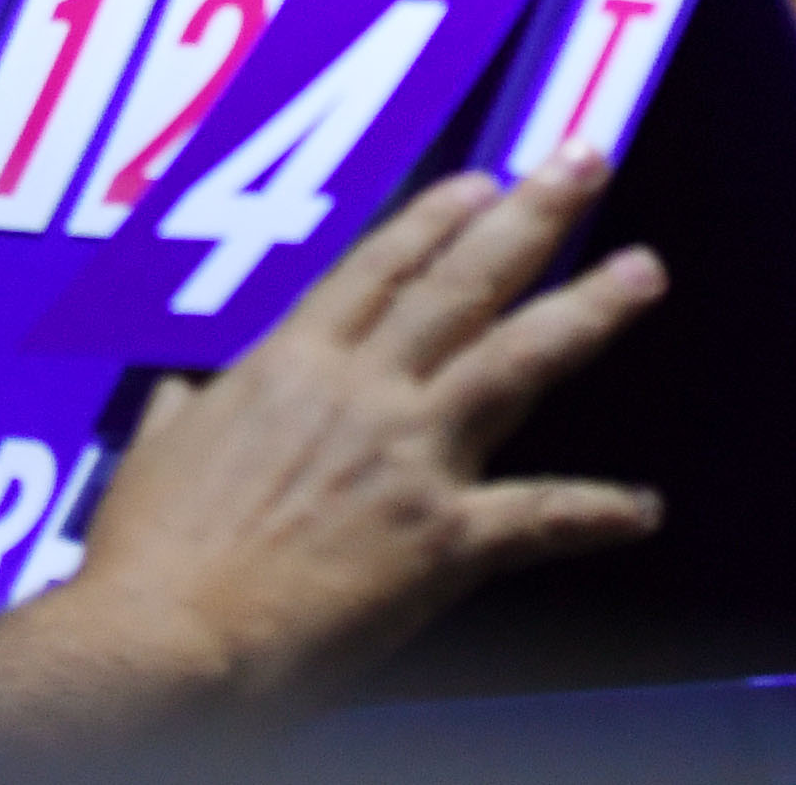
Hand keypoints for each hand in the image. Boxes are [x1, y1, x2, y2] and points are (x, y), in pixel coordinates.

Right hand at [55, 157, 666, 715]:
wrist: (172, 633)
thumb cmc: (150, 548)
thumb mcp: (156, 453)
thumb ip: (183, 413)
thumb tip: (182, 396)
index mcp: (292, 363)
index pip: (380, 267)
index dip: (438, 219)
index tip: (486, 180)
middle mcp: (363, 391)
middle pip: (461, 286)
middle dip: (531, 219)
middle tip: (584, 162)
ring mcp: (410, 458)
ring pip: (514, 363)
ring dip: (586, 314)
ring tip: (645, 271)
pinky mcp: (442, 539)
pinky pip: (536, 515)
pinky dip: (595, 511)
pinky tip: (642, 508)